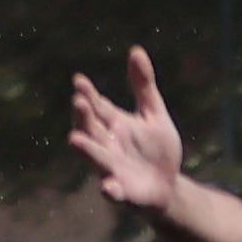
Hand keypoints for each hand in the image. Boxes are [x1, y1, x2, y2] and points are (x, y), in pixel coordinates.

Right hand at [69, 56, 186, 215]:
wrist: (167, 185)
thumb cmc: (156, 148)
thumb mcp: (153, 113)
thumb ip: (143, 85)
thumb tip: (136, 50)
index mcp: (113, 123)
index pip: (98, 106)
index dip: (88, 93)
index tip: (79, 79)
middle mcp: (107, 144)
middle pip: (91, 128)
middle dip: (84, 116)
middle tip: (78, 101)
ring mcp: (112, 168)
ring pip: (96, 157)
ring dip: (86, 149)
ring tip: (75, 140)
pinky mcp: (122, 191)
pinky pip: (113, 190)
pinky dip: (110, 189)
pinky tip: (108, 187)